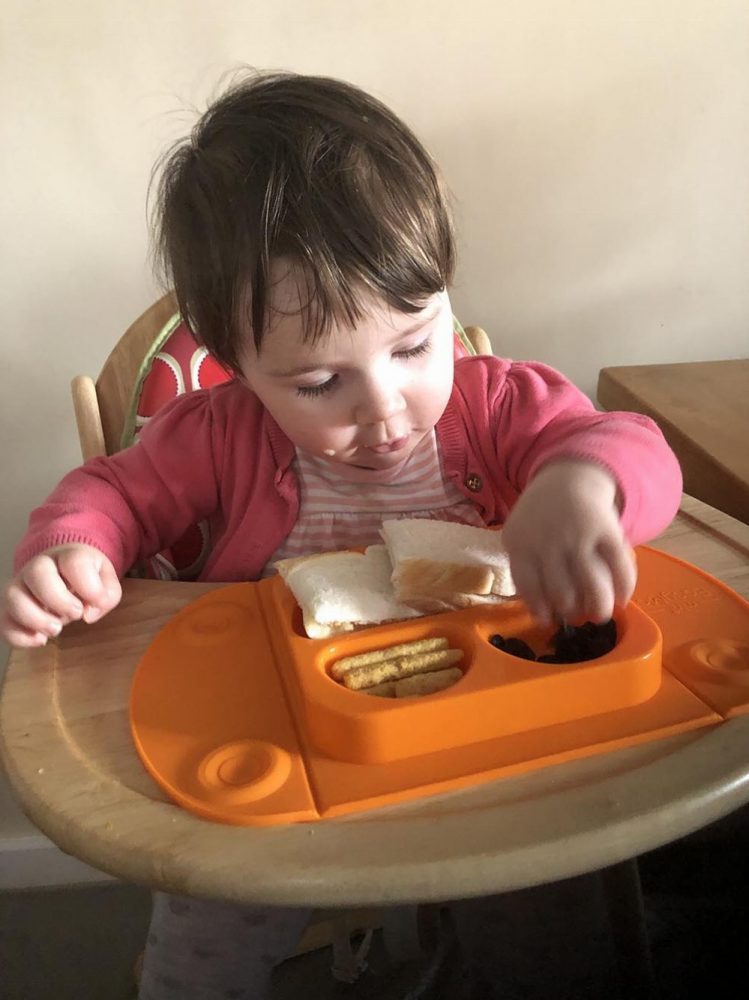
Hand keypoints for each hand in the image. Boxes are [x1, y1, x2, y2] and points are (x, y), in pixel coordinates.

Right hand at [2, 544, 121, 647]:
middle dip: (58, 600)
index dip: (88, 586)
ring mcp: (21, 586)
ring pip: (13, 596)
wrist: (61, 573)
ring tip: (56, 630)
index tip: (94, 602)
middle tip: (75, 614)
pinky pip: (4, 621)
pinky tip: (40, 640)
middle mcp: (39, 567)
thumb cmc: (86, 578)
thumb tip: (90, 614)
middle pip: (37, 572)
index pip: (74, 561)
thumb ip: (107, 595)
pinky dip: (20, 636)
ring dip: (36, 619)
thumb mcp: (106, 581)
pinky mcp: (10, 608)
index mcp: (68, 555)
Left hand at [502, 460, 635, 624]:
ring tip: (602, 614)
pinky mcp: (607, 529)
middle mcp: (549, 542)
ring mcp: (579, 535)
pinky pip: (620, 568)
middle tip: (579, 617)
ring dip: (600, 607)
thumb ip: (524, 567)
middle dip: (573, 612)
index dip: (541, 610)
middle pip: (563, 593)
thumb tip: (542, 614)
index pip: (529, 588)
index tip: (550, 621)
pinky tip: (623, 597)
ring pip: (594, 586)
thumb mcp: (520, 535)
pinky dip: (625, 588)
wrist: (567, 478)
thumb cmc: (540, 517)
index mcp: (521, 545)